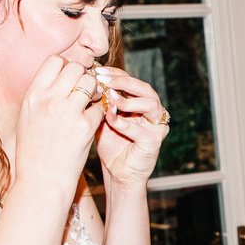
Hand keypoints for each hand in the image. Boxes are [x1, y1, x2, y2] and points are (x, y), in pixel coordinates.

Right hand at [13, 56, 103, 195]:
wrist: (42, 180)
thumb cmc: (34, 150)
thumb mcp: (27, 117)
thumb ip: (41, 95)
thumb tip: (59, 74)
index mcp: (33, 95)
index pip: (54, 61)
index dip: (66, 66)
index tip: (70, 78)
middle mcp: (48, 100)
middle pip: (76, 68)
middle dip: (83, 76)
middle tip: (85, 91)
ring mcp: (67, 112)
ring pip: (91, 84)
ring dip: (95, 92)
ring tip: (92, 104)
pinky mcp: (85, 127)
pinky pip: (100, 107)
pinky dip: (100, 113)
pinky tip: (93, 122)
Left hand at [90, 65, 167, 188]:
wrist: (116, 173)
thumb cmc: (110, 145)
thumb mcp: (101, 119)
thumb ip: (100, 102)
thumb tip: (88, 80)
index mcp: (140, 103)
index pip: (131, 81)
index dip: (116, 73)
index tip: (97, 70)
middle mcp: (152, 112)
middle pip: (144, 88)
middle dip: (124, 81)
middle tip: (105, 79)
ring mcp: (156, 126)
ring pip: (151, 104)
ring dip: (130, 100)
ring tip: (112, 98)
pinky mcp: (155, 141)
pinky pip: (141, 130)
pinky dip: (124, 123)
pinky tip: (110, 119)